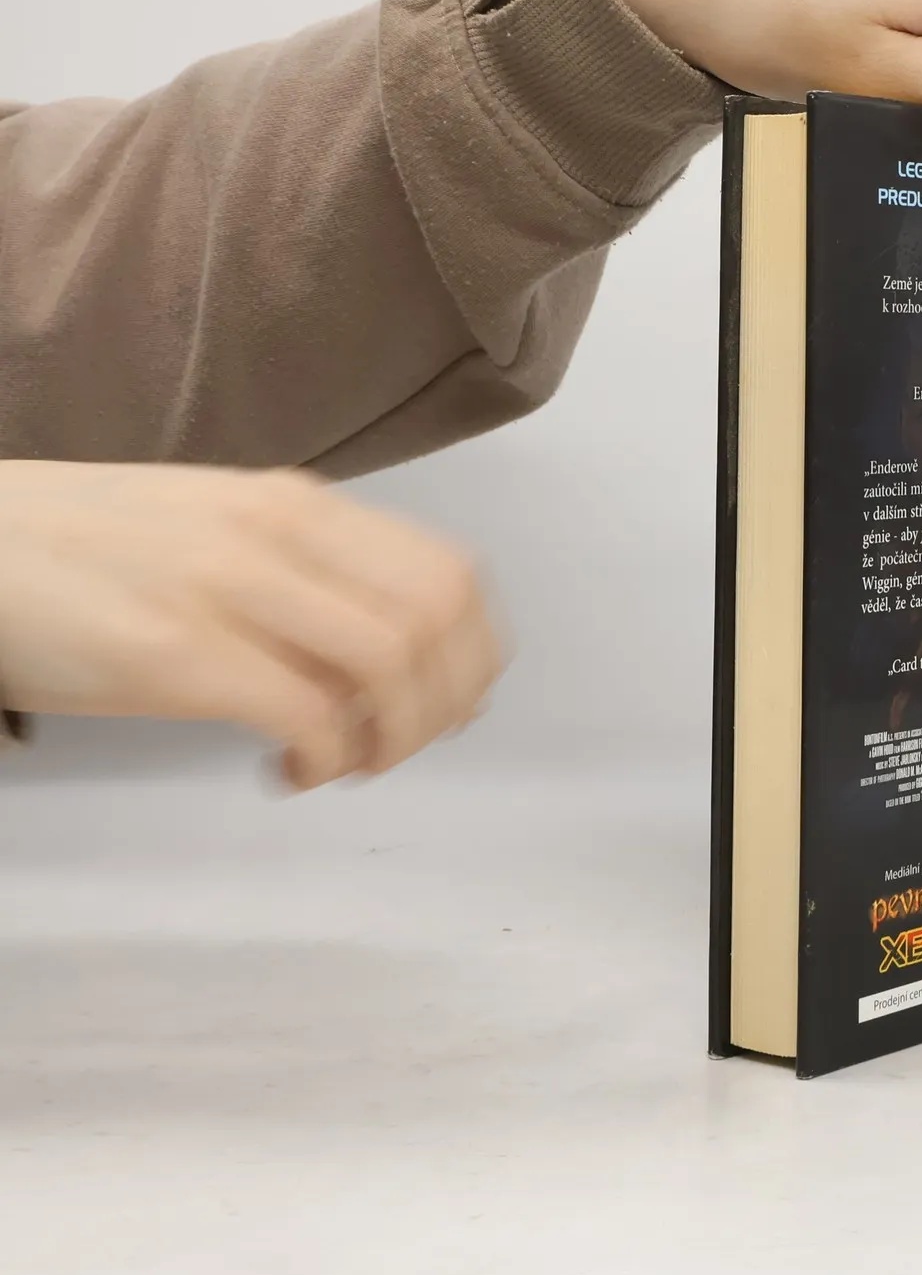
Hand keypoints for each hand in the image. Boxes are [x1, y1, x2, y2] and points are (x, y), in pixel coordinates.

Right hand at [0, 462, 502, 790]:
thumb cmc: (95, 551)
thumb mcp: (223, 535)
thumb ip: (310, 581)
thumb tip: (399, 661)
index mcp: (300, 505)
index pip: (450, 574)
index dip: (474, 656)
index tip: (450, 705)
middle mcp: (281, 533)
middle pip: (439, 620)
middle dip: (443, 704)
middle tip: (399, 747)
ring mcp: (229, 586)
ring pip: (390, 664)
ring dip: (392, 736)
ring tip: (347, 762)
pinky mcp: (174, 652)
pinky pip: (307, 714)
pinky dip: (326, 757)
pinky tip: (293, 769)